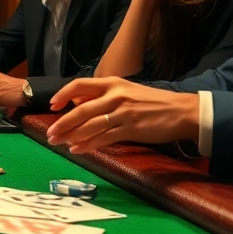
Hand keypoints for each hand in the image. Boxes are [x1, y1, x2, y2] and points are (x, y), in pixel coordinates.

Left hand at [46, 77, 199, 153]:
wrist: (183, 111)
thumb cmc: (153, 102)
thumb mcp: (127, 91)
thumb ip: (103, 96)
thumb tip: (78, 103)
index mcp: (112, 83)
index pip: (80, 84)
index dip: (63, 94)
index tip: (52, 106)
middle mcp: (116, 96)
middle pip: (81, 109)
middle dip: (62, 123)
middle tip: (49, 133)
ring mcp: (123, 113)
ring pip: (90, 125)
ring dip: (71, 135)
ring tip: (58, 143)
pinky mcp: (131, 129)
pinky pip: (104, 138)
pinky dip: (88, 145)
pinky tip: (77, 149)